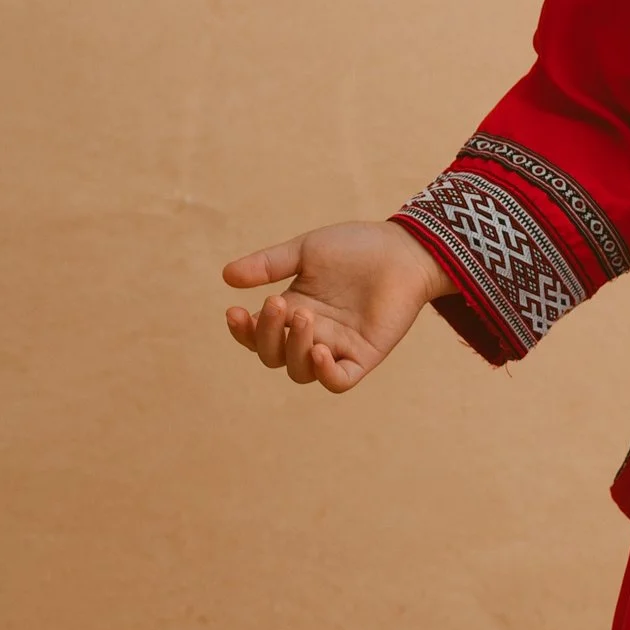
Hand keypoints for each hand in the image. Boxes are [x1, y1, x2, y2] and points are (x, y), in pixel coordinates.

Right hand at [222, 220, 454, 391]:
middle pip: (274, 356)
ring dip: (293, 348)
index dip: (243, 331)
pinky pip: (339, 382)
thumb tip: (226, 276)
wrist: (403, 248)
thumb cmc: (357, 247)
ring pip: (300, 371)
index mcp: (294, 311)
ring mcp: (337, 347)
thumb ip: (269, 265)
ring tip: (304, 316)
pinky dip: (325, 374)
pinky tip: (319, 351)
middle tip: (278, 302)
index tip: (235, 311)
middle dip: (267, 335)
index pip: (258, 336)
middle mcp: (311, 334)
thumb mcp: (306, 251)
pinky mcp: (364, 355)